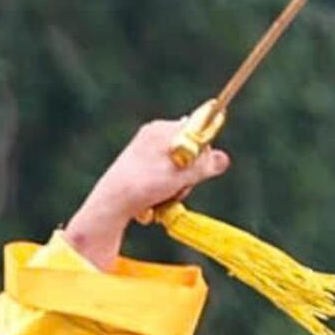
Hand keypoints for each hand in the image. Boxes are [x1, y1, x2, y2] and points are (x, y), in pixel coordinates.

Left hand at [64, 116, 231, 268]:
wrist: (111, 204)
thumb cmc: (146, 184)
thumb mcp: (183, 174)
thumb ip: (206, 164)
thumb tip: (223, 159)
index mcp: (161, 129)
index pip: (196, 132)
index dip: (203, 153)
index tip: (199, 170)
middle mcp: (151, 137)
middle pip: (186, 153)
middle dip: (187, 175)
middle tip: (177, 189)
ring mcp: (142, 154)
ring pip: (173, 171)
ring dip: (173, 189)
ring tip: (162, 198)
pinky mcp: (135, 172)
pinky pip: (159, 180)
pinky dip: (160, 193)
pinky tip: (151, 202)